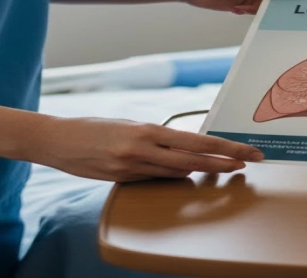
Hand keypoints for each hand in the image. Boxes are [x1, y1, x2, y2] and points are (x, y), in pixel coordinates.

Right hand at [31, 116, 264, 181]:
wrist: (56, 139)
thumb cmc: (93, 129)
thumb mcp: (128, 126)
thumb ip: (155, 139)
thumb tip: (182, 152)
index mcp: (146, 130)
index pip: (195, 141)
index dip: (223, 148)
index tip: (244, 151)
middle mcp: (143, 148)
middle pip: (193, 159)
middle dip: (224, 162)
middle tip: (249, 163)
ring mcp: (132, 167)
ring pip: (177, 172)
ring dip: (205, 172)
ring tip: (229, 170)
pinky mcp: (121, 180)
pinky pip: (154, 180)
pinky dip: (173, 178)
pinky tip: (188, 178)